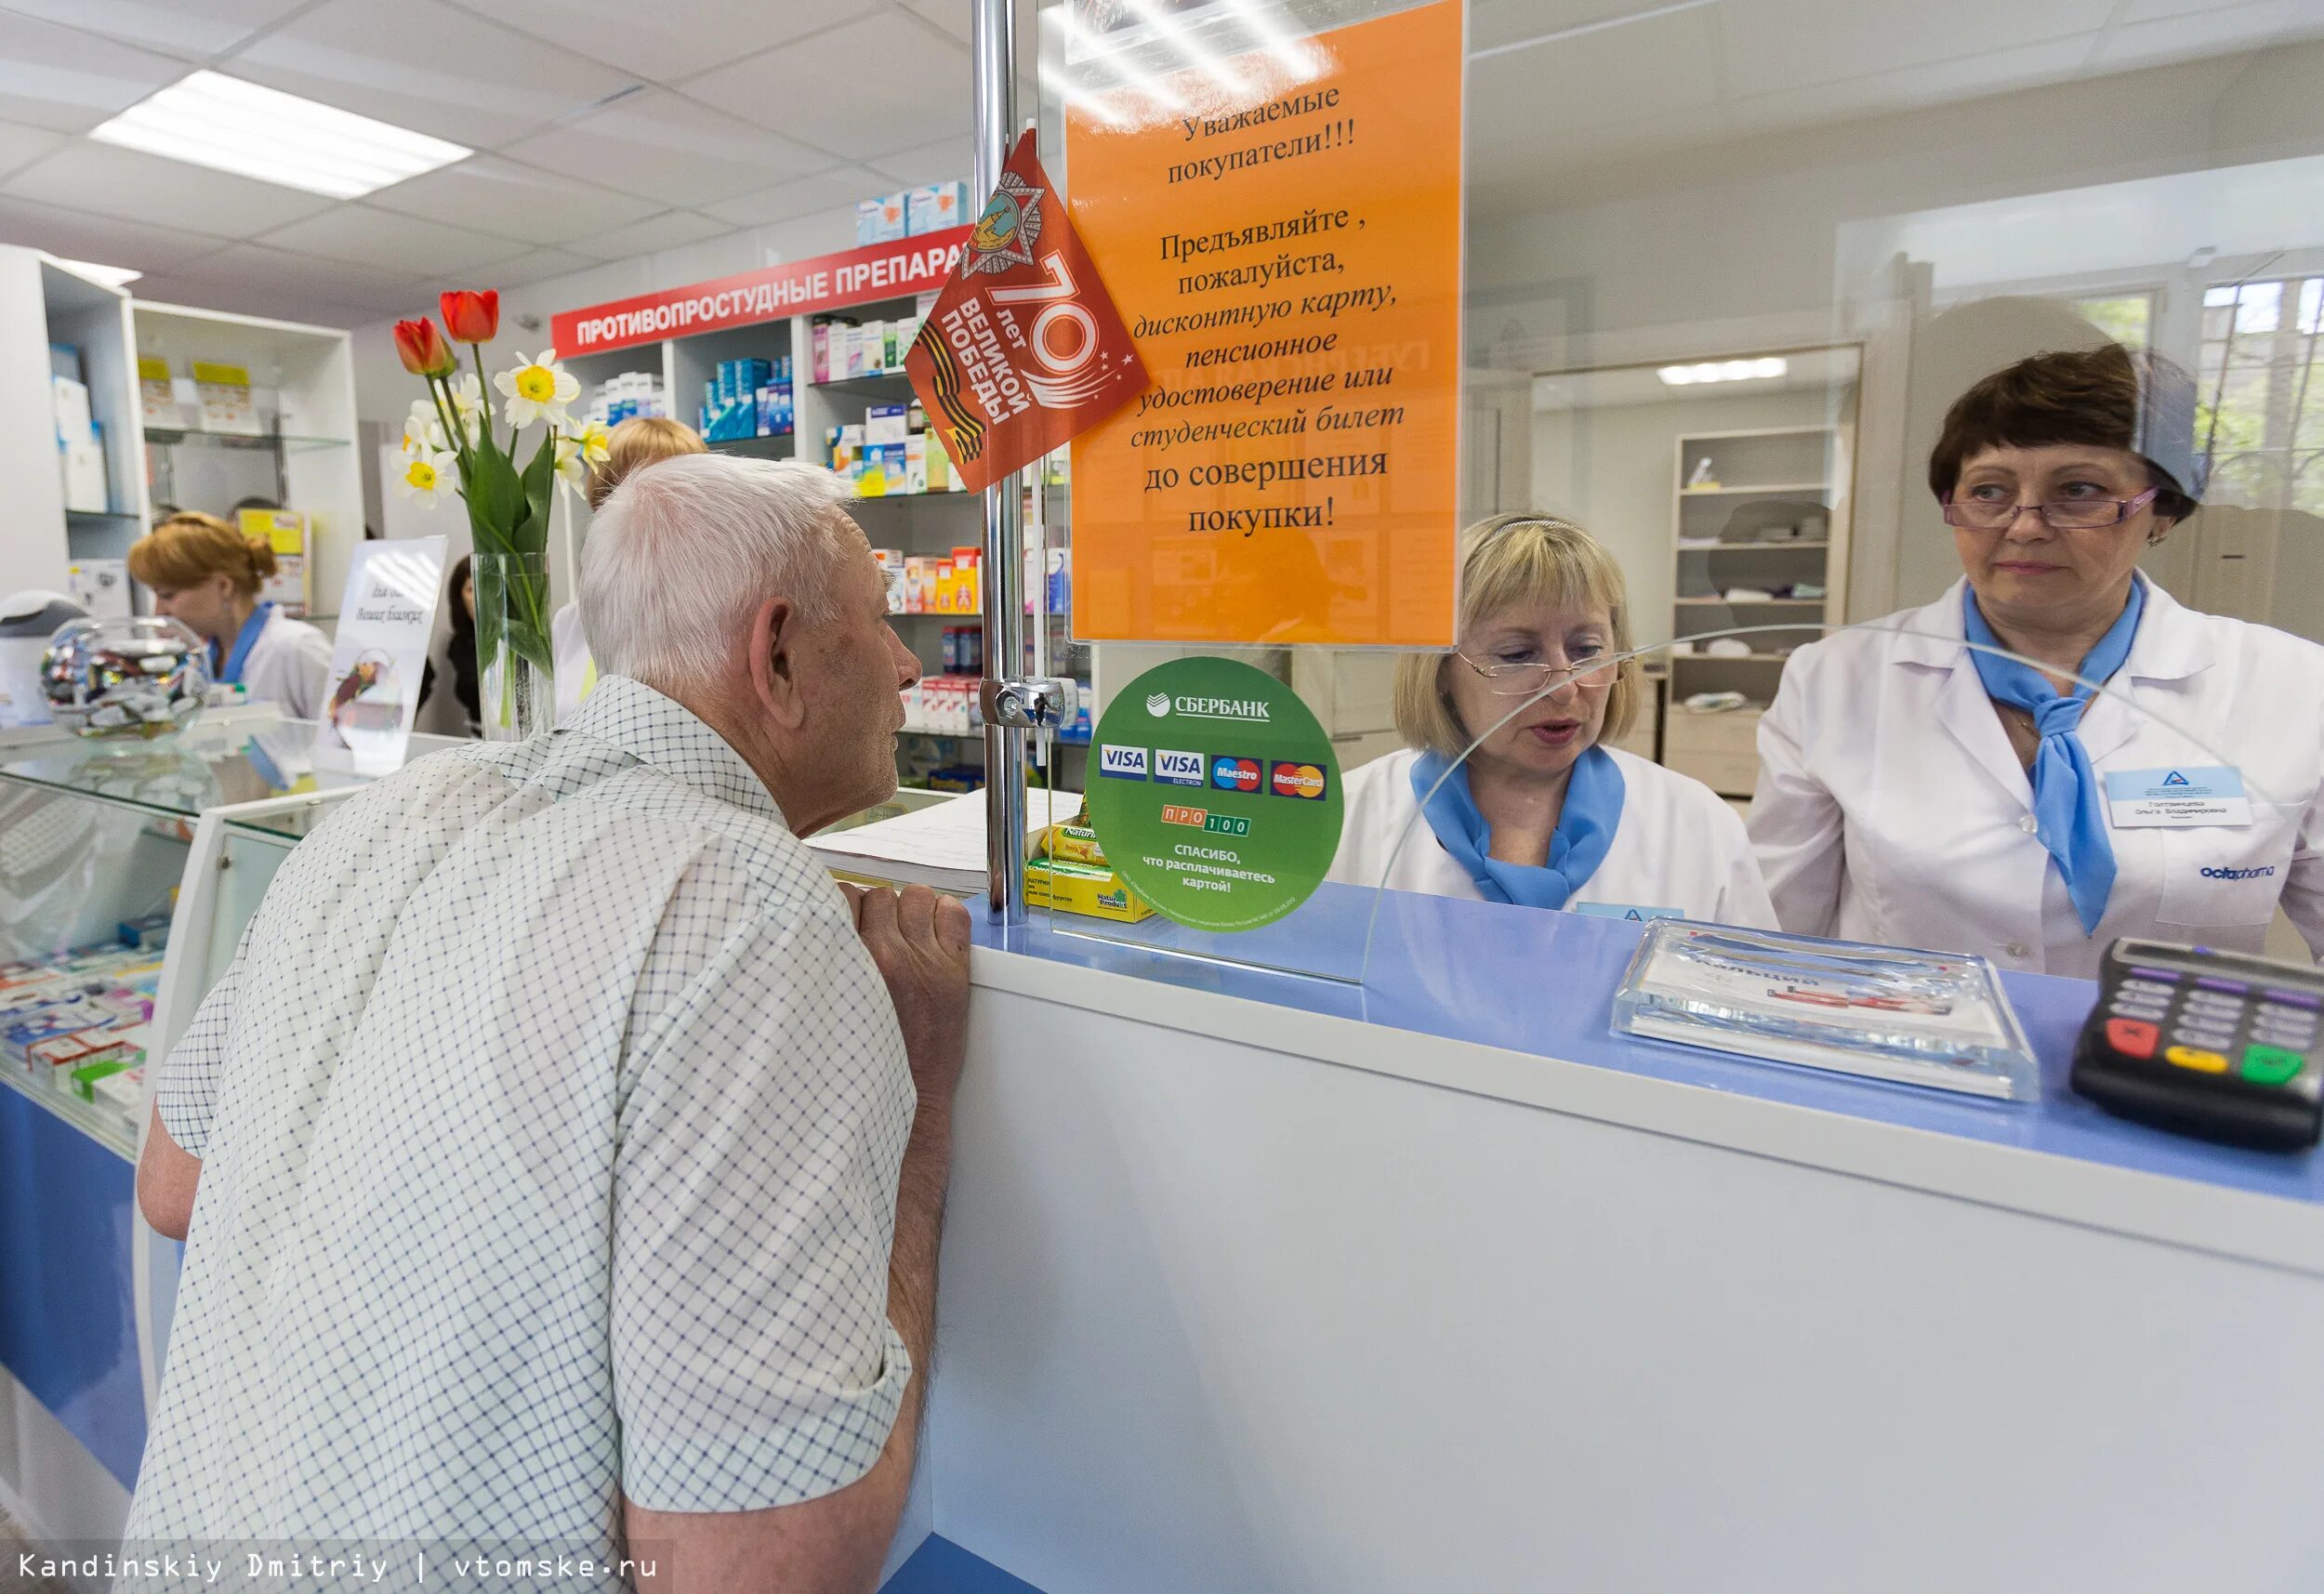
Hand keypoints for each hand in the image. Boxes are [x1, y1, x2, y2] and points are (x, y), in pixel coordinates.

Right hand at [845, 883, 971, 1114]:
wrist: (905, 1100)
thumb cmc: (859, 1060)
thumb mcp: (825, 1007)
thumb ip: (823, 966)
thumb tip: (817, 929)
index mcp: (848, 963)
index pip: (840, 895)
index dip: (842, 905)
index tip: (843, 919)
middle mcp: (886, 955)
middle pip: (878, 894)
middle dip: (874, 909)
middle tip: (872, 933)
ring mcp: (925, 961)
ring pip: (914, 896)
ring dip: (907, 909)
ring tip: (902, 934)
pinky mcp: (954, 971)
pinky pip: (953, 914)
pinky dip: (943, 916)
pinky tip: (931, 936)